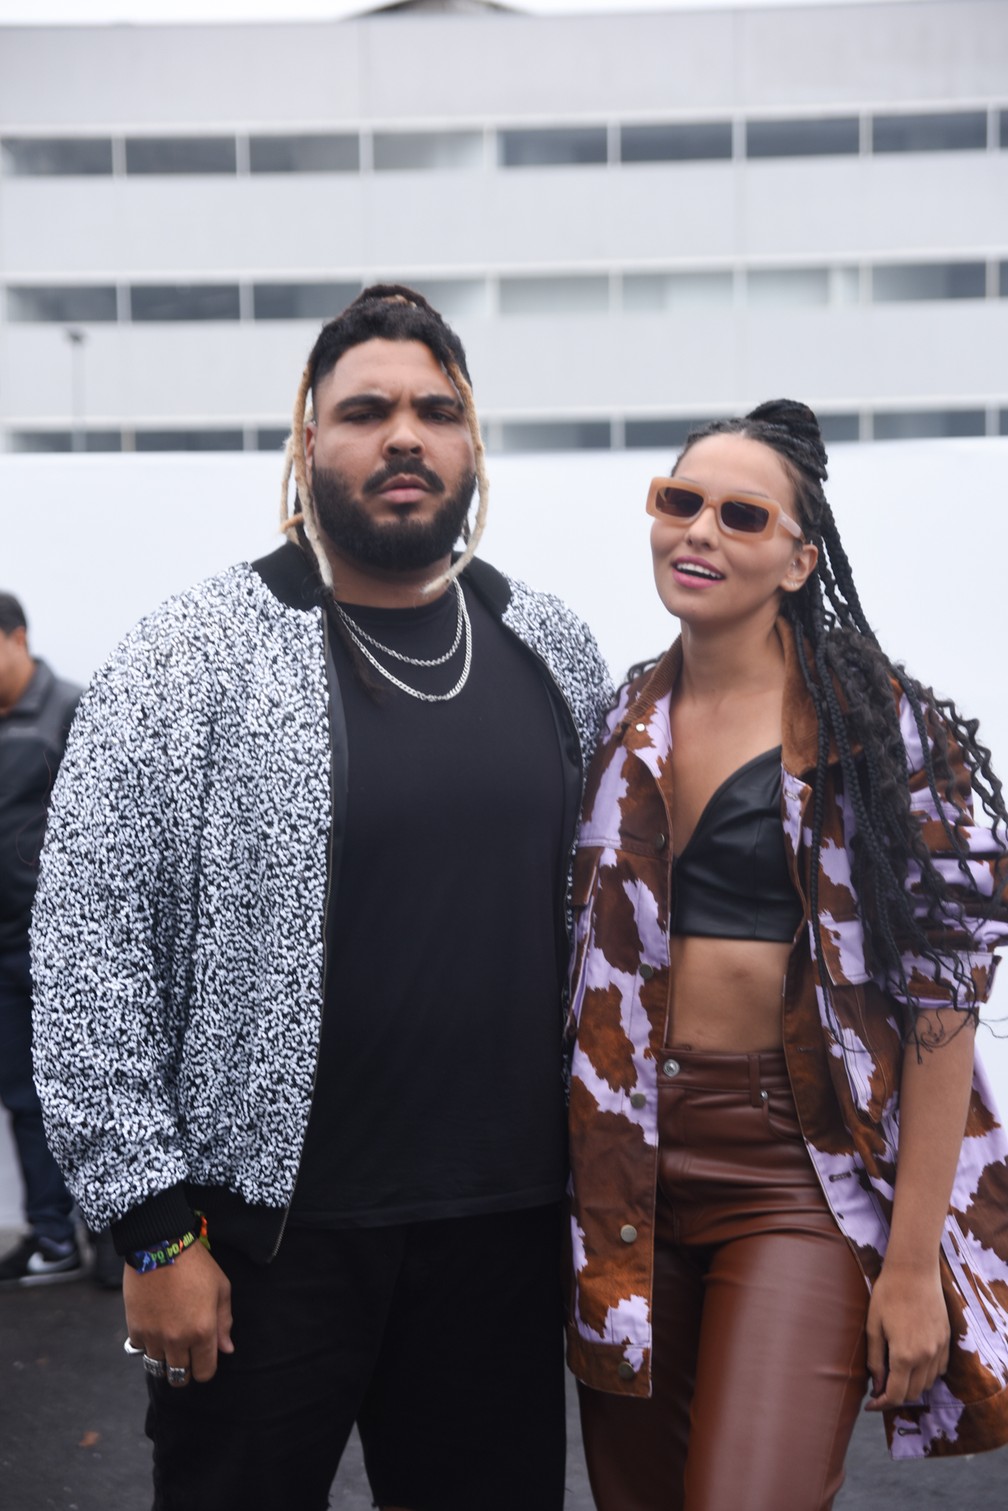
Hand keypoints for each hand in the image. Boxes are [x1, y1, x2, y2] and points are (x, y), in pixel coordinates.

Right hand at [123, 1241, 233, 1384]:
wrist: (160, 1246)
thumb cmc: (196, 1265)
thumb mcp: (221, 1288)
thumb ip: (225, 1322)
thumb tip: (227, 1349)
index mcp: (203, 1332)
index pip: (204, 1372)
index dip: (205, 1368)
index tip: (203, 1358)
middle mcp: (178, 1340)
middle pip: (180, 1377)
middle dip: (185, 1370)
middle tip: (186, 1355)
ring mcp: (154, 1337)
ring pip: (158, 1368)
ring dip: (165, 1359)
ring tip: (169, 1343)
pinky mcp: (135, 1329)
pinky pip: (140, 1351)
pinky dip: (147, 1345)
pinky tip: (154, 1329)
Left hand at [864, 1262, 948, 1411]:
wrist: (914, 1270)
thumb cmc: (888, 1294)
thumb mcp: (873, 1326)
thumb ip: (875, 1359)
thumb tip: (877, 1384)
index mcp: (905, 1355)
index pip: (896, 1395)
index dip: (882, 1404)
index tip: (871, 1404)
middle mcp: (926, 1357)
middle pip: (913, 1393)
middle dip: (896, 1396)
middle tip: (879, 1389)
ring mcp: (939, 1349)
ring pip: (928, 1383)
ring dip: (911, 1385)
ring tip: (895, 1375)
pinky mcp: (947, 1340)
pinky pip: (939, 1369)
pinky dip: (927, 1374)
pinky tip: (913, 1363)